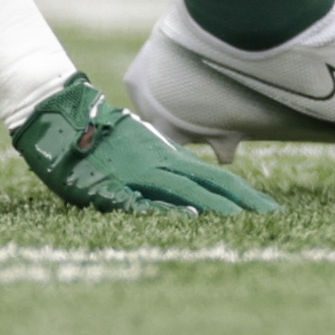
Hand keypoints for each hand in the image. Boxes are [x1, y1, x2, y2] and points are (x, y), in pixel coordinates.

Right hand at [9, 73, 276, 213]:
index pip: (215, 177)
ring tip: (244, 220)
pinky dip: (166, 210)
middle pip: (209, 185)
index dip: (243, 194)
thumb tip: (189, 186)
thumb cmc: (99, 135)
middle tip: (274, 218)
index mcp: (167, 156)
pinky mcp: (110, 186)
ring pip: (184, 191)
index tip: (271, 210)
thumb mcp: (139, 147)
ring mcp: (136, 174)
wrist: (59, 115)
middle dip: (243, 203)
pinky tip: (188, 218)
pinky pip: (142, 202)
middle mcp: (159, 163)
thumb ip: (164, 163)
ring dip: (215, 207)